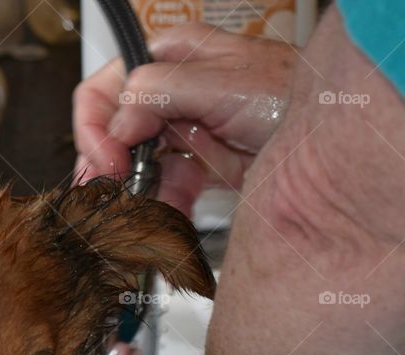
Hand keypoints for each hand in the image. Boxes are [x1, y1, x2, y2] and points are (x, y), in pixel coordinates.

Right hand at [73, 23, 297, 213]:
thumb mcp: (223, 84)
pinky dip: (162, 209)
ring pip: (135, 169)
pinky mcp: (197, 164)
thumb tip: (116, 123)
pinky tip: (166, 221)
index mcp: (167, 58)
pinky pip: (164, 189)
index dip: (95, 131)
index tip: (106, 166)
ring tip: (141, 221)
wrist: (335, 138)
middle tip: (108, 204)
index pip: (103, 92)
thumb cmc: (294, 93)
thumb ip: (160, 93)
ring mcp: (182, 130)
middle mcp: (168, 93)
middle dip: (109, 173)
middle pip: (112, 134)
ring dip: (137, 198)